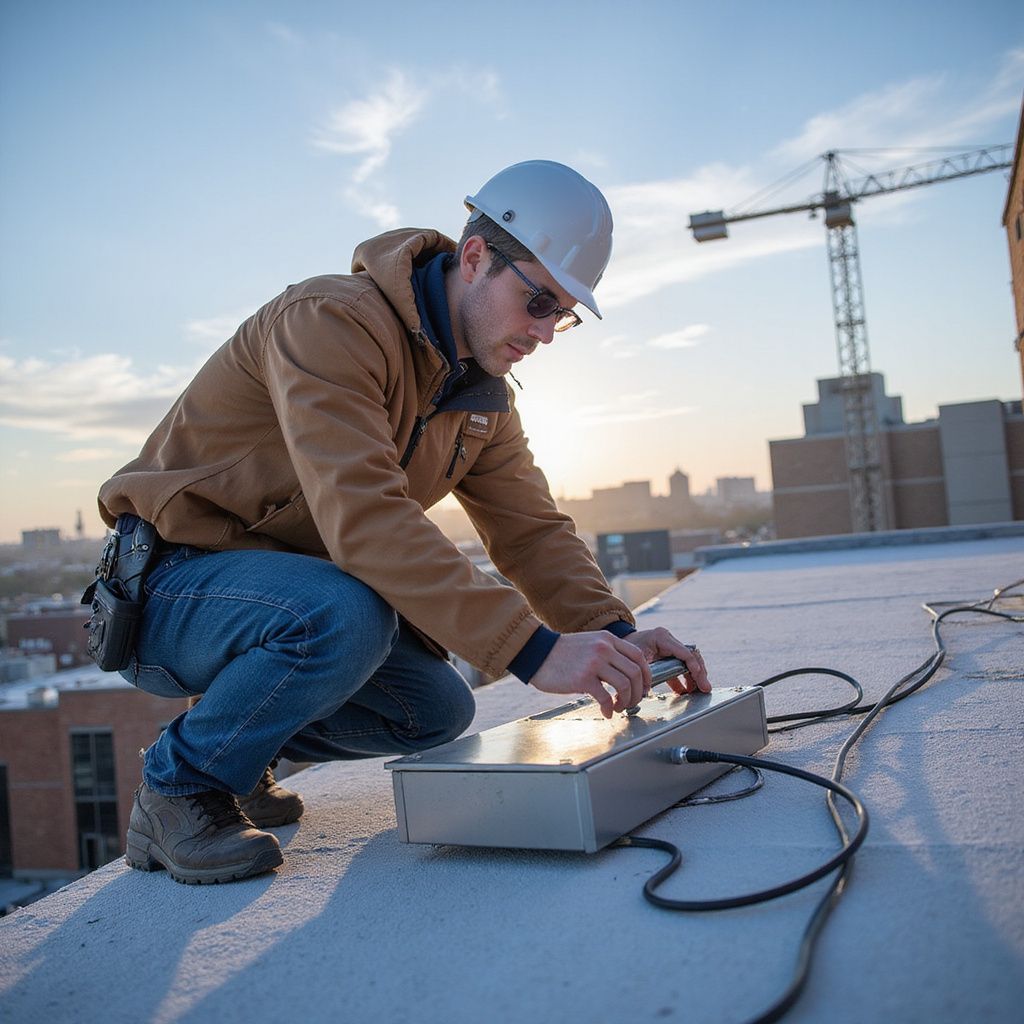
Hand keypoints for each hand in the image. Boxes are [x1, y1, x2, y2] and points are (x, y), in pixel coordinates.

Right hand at [530, 632, 651, 718]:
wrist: (537, 652)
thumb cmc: (562, 653)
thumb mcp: (590, 643)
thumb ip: (607, 653)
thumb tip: (625, 675)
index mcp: (608, 639)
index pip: (638, 656)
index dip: (647, 675)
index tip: (645, 688)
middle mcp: (604, 648)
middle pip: (636, 672)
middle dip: (639, 692)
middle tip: (633, 702)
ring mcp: (594, 662)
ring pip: (625, 685)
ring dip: (626, 701)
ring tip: (619, 708)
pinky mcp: (582, 678)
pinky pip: (605, 697)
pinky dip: (610, 708)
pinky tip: (606, 713)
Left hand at [626, 626, 710, 694]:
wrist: (618, 644)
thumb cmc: (624, 648)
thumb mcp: (633, 657)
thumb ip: (644, 670)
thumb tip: (648, 689)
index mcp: (661, 637)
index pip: (684, 652)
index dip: (693, 666)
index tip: (699, 678)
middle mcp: (668, 640)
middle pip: (691, 655)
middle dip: (699, 673)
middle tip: (705, 688)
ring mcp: (669, 646)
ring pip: (689, 661)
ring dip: (695, 676)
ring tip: (699, 690)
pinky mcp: (668, 654)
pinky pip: (681, 666)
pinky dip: (685, 678)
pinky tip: (686, 690)